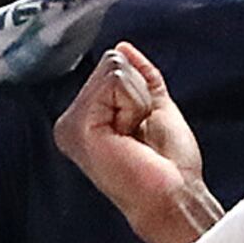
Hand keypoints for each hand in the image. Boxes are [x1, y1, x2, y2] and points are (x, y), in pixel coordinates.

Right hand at [53, 44, 216, 242]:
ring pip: (114, 69)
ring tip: (135, 137)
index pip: (112, 65)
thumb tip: (122, 47)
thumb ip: (138, 76)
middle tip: (139, 134)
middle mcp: (69, 120)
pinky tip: (129, 137)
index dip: (139, 91)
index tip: (141, 129)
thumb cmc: (168, 165)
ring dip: (138, 102)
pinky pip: (115, 82)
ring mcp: (70, 123)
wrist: (174, 195)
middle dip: (138, 94)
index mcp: (84, 117)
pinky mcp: (78, 126)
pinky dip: (135, 105)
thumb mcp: (155, 105)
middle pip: (111, 62)